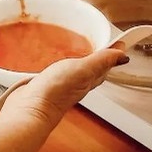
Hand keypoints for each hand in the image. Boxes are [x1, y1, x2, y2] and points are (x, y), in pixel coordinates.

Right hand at [0, 47, 127, 151]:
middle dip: (100, 58)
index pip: (107, 64)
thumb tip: (122, 54)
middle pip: (93, 69)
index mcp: (90, 79)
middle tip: (106, 46)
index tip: (120, 42)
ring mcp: (62, 85)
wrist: (29, 109)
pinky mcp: (46, 85)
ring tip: (84, 52)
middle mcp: (78, 83)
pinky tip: (57, 64)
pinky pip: (58, 74)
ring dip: (81, 62)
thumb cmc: (55, 93)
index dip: (113, 53)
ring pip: (77, 72)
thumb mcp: (82, 70)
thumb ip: (101, 60)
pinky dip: (62, 67)